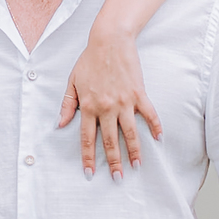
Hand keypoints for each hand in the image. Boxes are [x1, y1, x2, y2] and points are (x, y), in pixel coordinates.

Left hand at [59, 25, 161, 179]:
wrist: (109, 41)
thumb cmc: (89, 60)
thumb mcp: (72, 82)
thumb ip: (67, 104)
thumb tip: (60, 124)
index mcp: (88, 106)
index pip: (88, 138)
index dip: (88, 157)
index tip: (89, 173)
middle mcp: (106, 107)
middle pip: (110, 141)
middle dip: (113, 162)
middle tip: (117, 178)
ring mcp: (124, 101)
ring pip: (130, 132)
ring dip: (133, 151)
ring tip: (137, 166)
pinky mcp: (138, 93)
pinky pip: (148, 113)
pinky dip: (154, 126)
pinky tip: (158, 138)